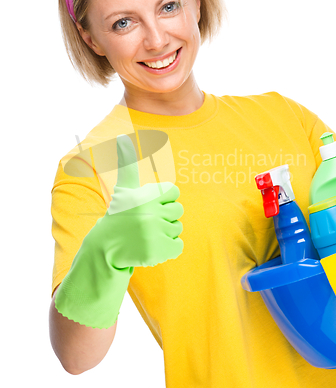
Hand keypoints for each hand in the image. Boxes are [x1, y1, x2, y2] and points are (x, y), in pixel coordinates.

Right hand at [84, 134, 183, 267]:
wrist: (106, 247)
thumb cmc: (120, 213)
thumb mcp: (124, 187)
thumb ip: (126, 162)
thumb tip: (121, 136)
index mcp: (145, 195)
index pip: (174, 191)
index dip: (163, 199)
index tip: (149, 206)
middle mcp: (149, 212)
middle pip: (178, 210)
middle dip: (165, 216)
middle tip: (147, 222)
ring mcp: (154, 233)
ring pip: (177, 228)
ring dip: (165, 233)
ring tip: (147, 235)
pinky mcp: (158, 251)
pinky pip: (178, 246)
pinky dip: (168, 249)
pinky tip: (152, 247)